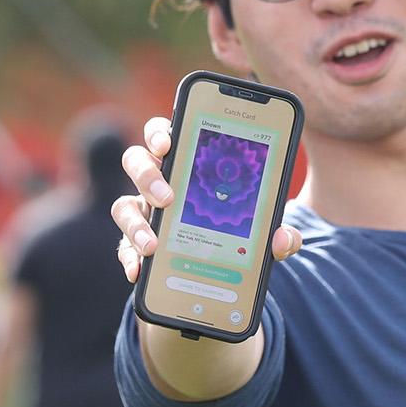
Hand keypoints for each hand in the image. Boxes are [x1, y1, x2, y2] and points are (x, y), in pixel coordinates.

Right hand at [111, 116, 301, 282]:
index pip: (165, 136)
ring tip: (153, 245)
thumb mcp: (262, 232)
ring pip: (122, 206)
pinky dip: (130, 259)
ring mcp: (144, 214)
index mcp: (186, 165)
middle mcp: (158, 183)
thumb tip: (283, 239)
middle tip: (168, 198)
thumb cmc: (237, 233)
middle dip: (147, 175)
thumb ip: (277, 233)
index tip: (168, 143)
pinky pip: (123, 248)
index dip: (159, 133)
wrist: (219, 273)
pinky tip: (139, 271)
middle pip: (136, 162)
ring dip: (135, 223)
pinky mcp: (135, 245)